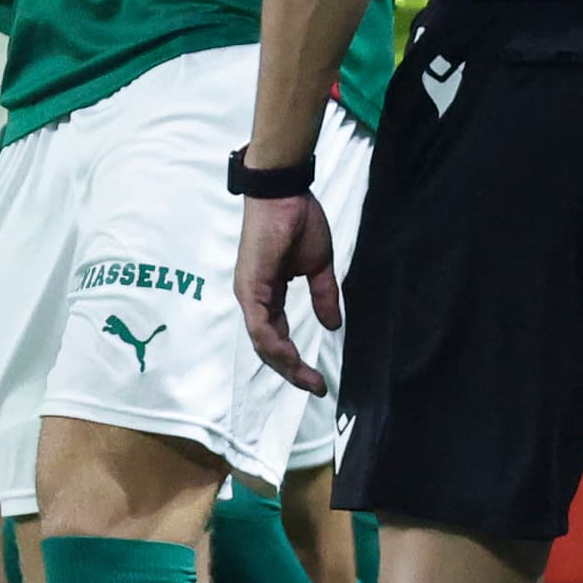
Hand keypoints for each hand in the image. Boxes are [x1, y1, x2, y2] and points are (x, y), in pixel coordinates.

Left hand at [235, 188, 340, 394]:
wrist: (285, 194)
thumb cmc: (298, 222)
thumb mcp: (317, 267)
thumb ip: (322, 297)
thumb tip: (333, 326)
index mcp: (268, 294)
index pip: (278, 337)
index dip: (296, 360)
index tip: (319, 379)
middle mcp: (254, 298)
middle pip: (268, 346)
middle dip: (292, 371)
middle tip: (315, 388)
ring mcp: (249, 293)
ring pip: (262, 341)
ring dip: (285, 365)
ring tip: (308, 381)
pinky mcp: (250, 285)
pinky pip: (260, 324)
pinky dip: (275, 344)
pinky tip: (292, 358)